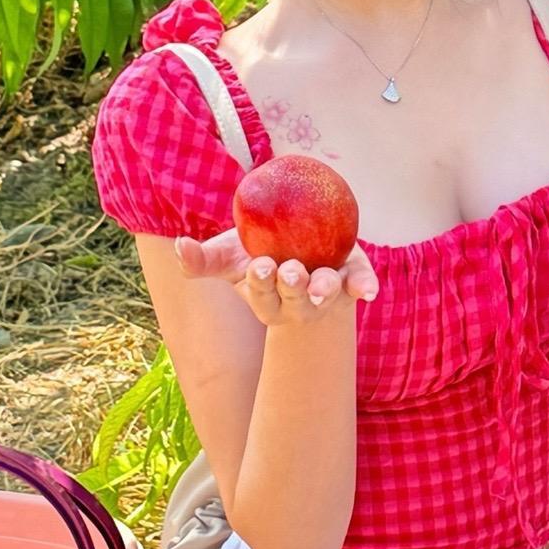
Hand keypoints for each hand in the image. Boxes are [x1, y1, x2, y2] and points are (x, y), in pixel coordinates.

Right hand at [173, 227, 380, 327]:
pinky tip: (369, 291)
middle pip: (295, 301)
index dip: (261, 283)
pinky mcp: (349, 277)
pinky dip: (364, 286)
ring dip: (325, 290)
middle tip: (291, 271)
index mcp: (266, 299)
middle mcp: (296, 303)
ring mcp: (324, 292)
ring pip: (325, 296)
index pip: (262, 295)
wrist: (295, 245)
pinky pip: (358, 284)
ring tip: (324, 282)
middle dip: (293, 287)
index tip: (260, 266)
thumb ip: (201, 259)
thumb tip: (179, 247)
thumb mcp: (227, 256)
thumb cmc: (254, 254)